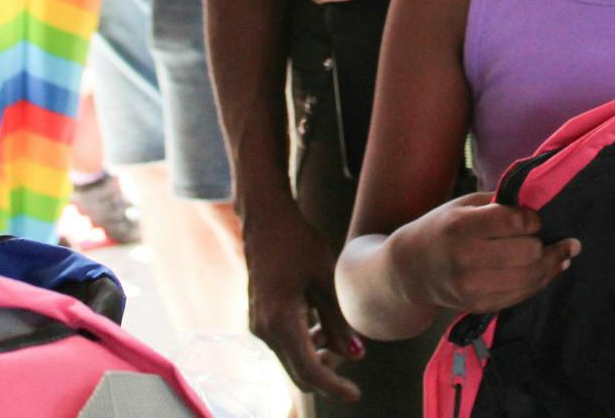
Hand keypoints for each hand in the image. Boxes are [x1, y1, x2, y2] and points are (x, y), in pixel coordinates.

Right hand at [244, 203, 364, 402]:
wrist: (265, 220)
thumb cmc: (298, 241)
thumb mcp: (324, 278)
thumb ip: (338, 320)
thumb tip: (356, 356)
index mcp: (281, 320)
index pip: (309, 369)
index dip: (334, 387)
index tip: (356, 395)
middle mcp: (264, 329)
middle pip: (298, 372)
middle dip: (327, 375)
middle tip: (354, 364)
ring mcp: (258, 326)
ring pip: (291, 360)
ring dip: (316, 359)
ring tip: (342, 341)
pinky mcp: (259, 319)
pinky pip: (284, 345)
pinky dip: (305, 346)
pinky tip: (323, 330)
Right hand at [392, 191, 577, 317]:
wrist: (411, 269)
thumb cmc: (442, 229)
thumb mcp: (462, 206)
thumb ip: (498, 204)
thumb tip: (540, 203)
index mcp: (461, 226)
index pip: (514, 222)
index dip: (533, 220)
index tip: (534, 219)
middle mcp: (466, 258)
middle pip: (528, 253)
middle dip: (544, 243)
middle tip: (549, 237)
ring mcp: (472, 286)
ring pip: (530, 278)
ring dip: (553, 264)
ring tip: (565, 253)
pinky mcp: (479, 306)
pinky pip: (521, 295)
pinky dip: (540, 282)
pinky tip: (549, 270)